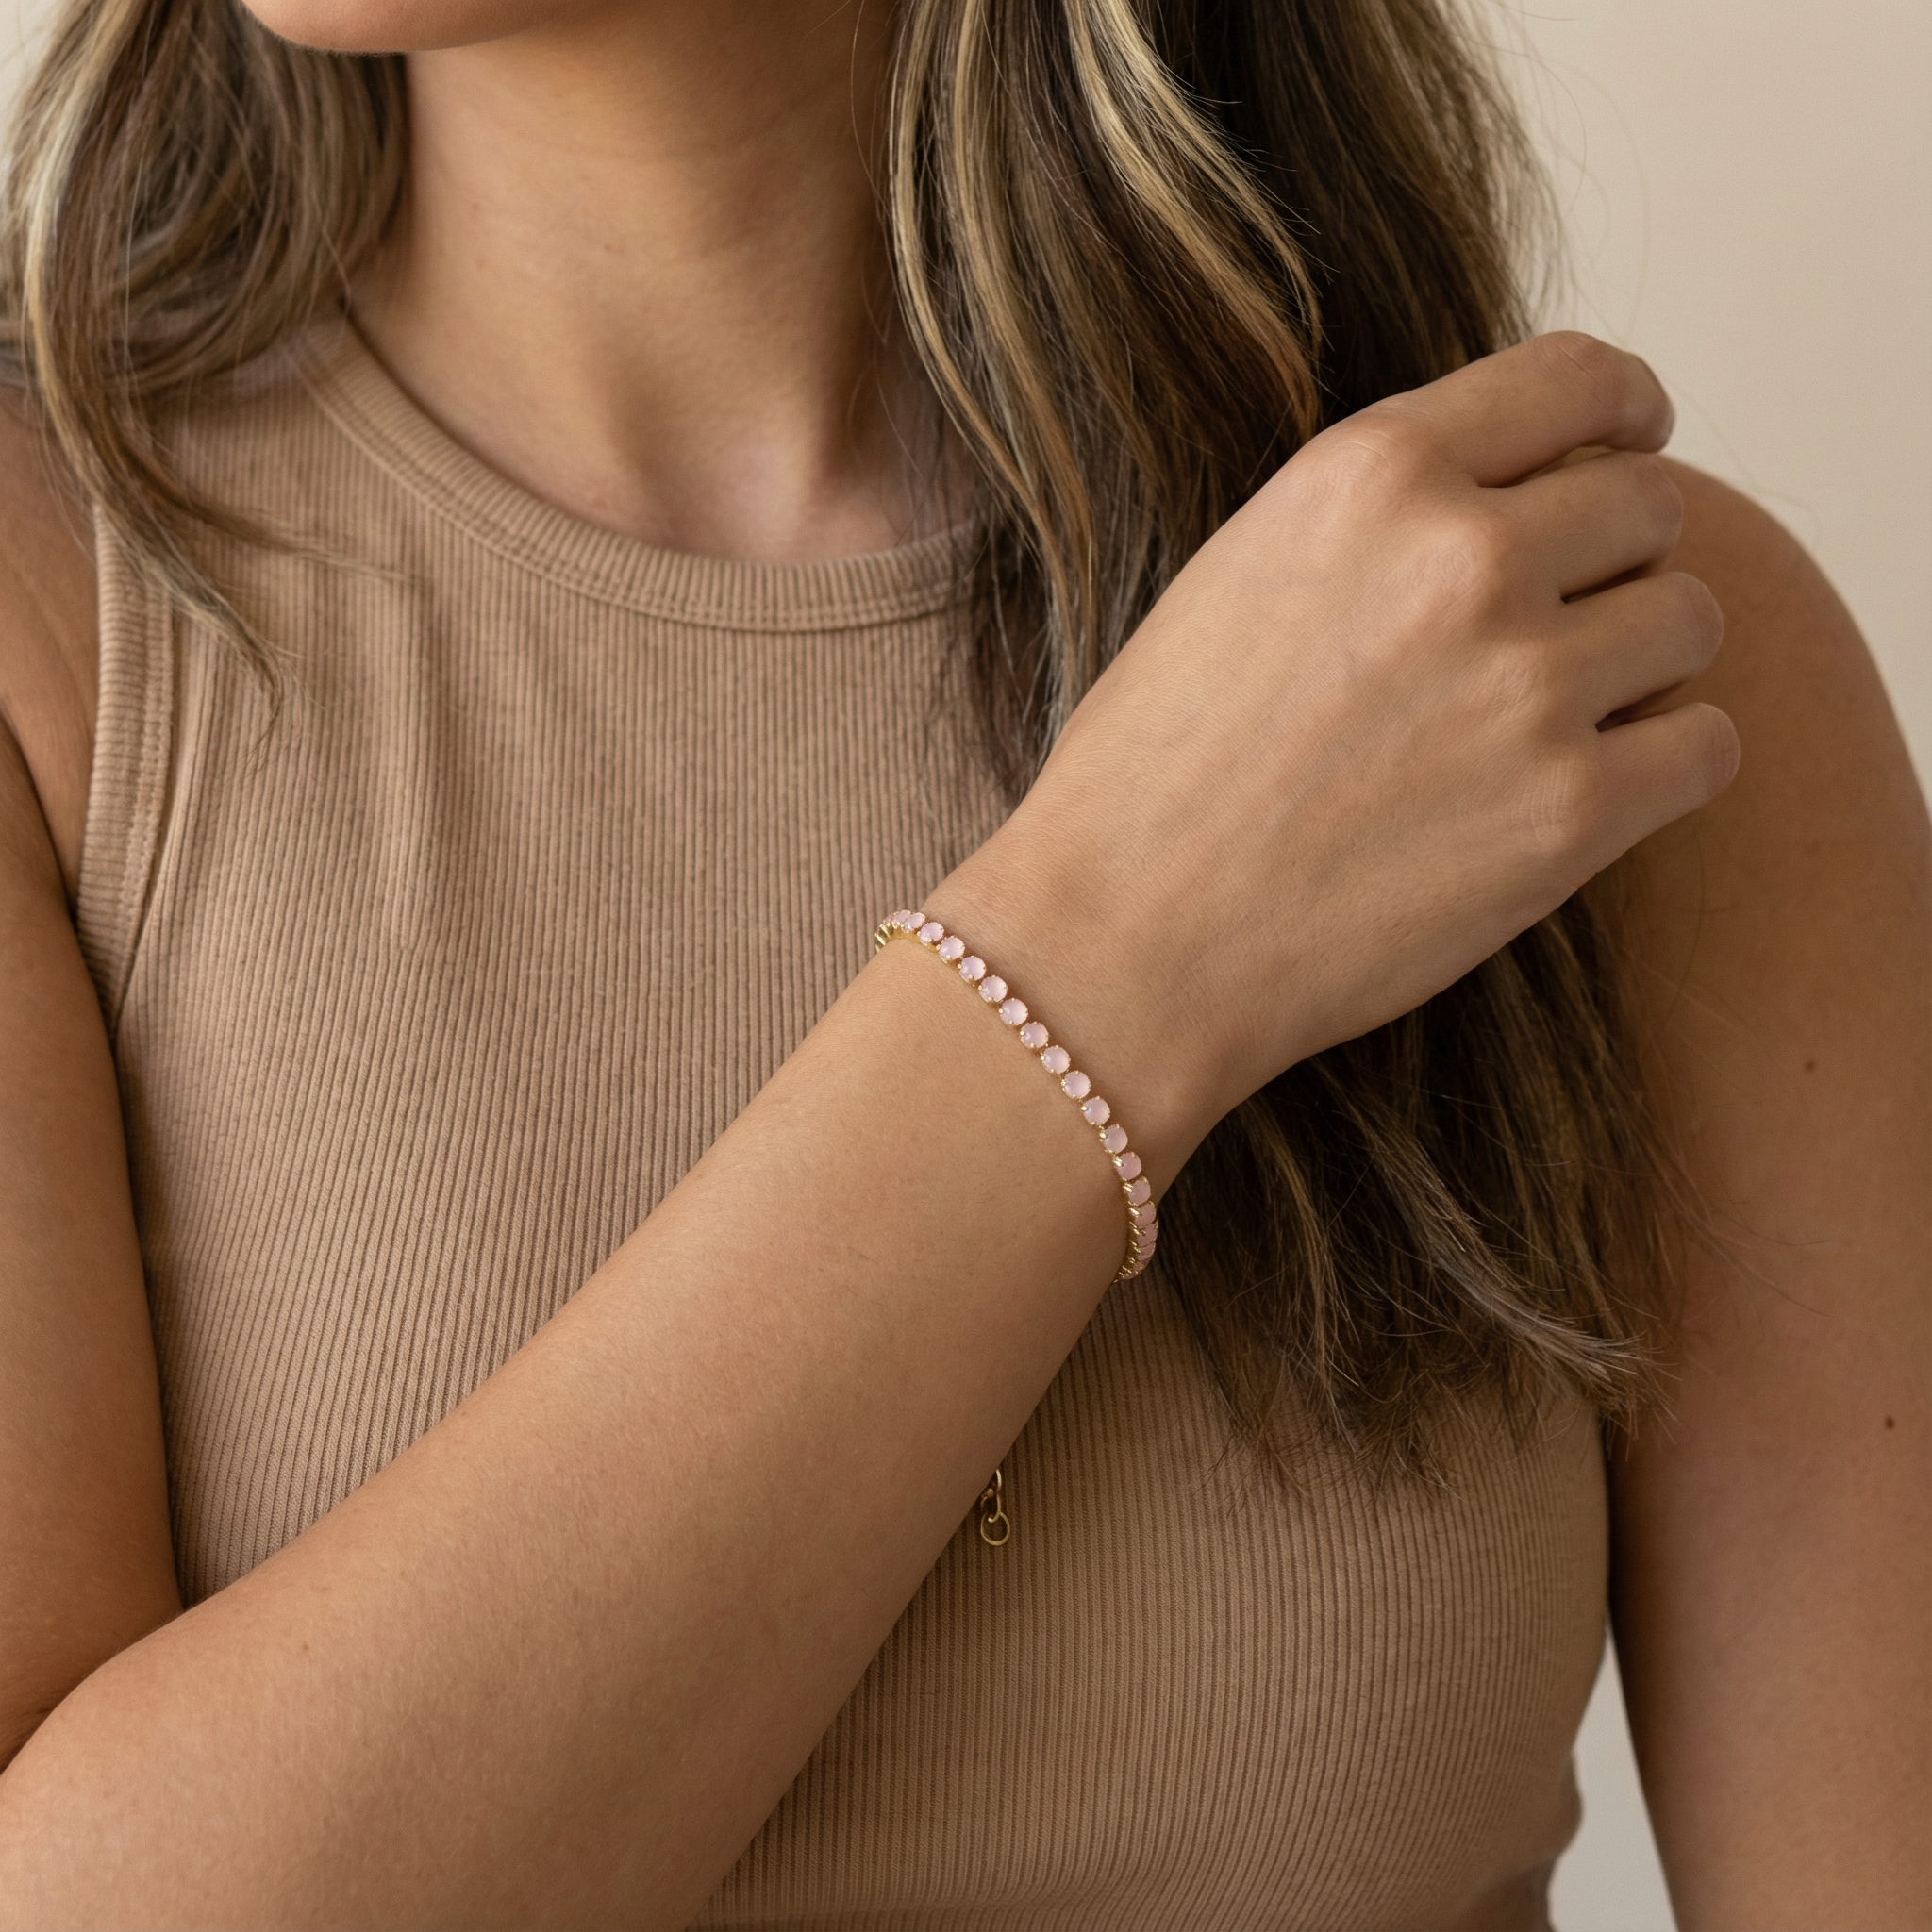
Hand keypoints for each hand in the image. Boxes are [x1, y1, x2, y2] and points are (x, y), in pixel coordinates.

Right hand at [930, 333, 1737, 1180]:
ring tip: (1553, 724)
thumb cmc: (1153, 774)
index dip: (1625, 414)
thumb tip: (1520, 494)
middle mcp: (1463, 557)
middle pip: (1652, 505)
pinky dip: (1664, 766)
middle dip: (1617, 562)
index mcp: (1370, 473)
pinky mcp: (1570, 815)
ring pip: (1689, 622)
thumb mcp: (1243, 573)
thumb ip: (1384, 515)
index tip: (1629, 450)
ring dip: (1642, 667)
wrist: (1122, 943)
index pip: (1582, 379)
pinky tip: (1585, 793)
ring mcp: (1526, 686)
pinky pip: (1705, 745)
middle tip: (1561, 630)